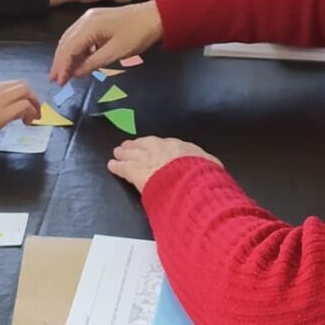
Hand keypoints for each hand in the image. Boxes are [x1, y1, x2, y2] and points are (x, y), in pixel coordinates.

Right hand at [0, 80, 40, 158]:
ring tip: (34, 117)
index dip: (14, 95)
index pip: (4, 86)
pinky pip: (24, 106)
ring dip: (33, 103)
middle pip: (19, 84)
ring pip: (24, 91)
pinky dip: (31, 112)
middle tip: (33, 110)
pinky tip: (29, 122)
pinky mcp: (2, 113)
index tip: (17, 107)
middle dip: (30, 96)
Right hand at [49, 1, 162, 83]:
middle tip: (55, 80)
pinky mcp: (97, 20)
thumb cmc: (138, 34)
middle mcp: (85, 20)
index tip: (59, 82)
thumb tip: (75, 73)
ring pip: (71, 39)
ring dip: (67, 57)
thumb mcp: (116, 52)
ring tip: (64, 74)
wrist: (156, 16)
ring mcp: (90, 18)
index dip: (62, 66)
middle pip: (66, 43)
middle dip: (60, 62)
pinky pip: (81, 37)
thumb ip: (93, 63)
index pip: (69, 48)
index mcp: (89, 26)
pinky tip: (78, 62)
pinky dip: (77, 50)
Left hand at [108, 136, 222, 192]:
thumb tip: (213, 167)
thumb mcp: (211, 166)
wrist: (189, 180)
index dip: (156, 146)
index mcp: (179, 147)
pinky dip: (116, 166)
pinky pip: (123, 167)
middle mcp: (160, 149)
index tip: (152, 147)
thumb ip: (208, 164)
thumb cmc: (203, 174)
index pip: (164, 144)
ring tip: (117, 152)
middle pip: (144, 144)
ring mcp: (146, 158)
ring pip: (131, 153)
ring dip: (124, 153)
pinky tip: (111, 165)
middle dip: (136, 145)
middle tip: (129, 145)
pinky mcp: (135, 171)